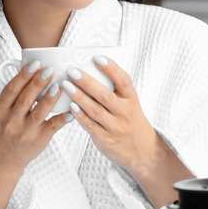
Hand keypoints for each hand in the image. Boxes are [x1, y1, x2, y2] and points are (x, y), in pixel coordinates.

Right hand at [0, 60, 70, 175]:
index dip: (24, 75)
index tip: (35, 64)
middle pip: (25, 98)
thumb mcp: (1, 111)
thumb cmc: (3, 129)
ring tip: (58, 85)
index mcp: (0, 109)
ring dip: (49, 98)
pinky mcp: (39, 139)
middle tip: (49, 70)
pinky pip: (52, 127)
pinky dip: (62, 118)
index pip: (12, 89)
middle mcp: (11, 120)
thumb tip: (32, 70)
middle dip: (38, 83)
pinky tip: (70, 110)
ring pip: (38, 112)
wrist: (1, 157)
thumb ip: (13, 93)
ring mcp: (25, 131)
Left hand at [59, 55, 158, 178]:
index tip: (97, 58)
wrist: (141, 150)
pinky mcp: (104, 139)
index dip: (111, 68)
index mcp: (131, 99)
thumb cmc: (130, 119)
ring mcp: (115, 127)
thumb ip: (115, 89)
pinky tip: (70, 106)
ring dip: (79, 97)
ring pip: (95, 110)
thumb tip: (91, 69)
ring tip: (66, 85)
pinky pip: (90, 125)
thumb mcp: (130, 103)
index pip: (123, 81)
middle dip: (87, 82)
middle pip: (105, 95)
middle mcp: (124, 112)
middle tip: (72, 70)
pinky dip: (79, 115)